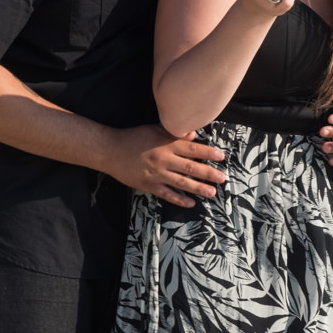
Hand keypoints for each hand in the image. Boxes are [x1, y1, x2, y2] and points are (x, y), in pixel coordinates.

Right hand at [104, 124, 225, 206]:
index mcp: (167, 144)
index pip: (193, 149)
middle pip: (191, 168)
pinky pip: (166, 194)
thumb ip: (174, 132)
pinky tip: (190, 203)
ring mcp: (156, 174)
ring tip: (211, 192)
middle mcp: (164, 159)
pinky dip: (179, 200)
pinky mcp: (148, 185)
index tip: (221, 157)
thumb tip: (193, 133)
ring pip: (181, 183)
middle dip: (208, 173)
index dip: (208, 153)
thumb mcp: (154, 129)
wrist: (110, 150)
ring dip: (198, 188)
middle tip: (222, 178)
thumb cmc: (133, 137)